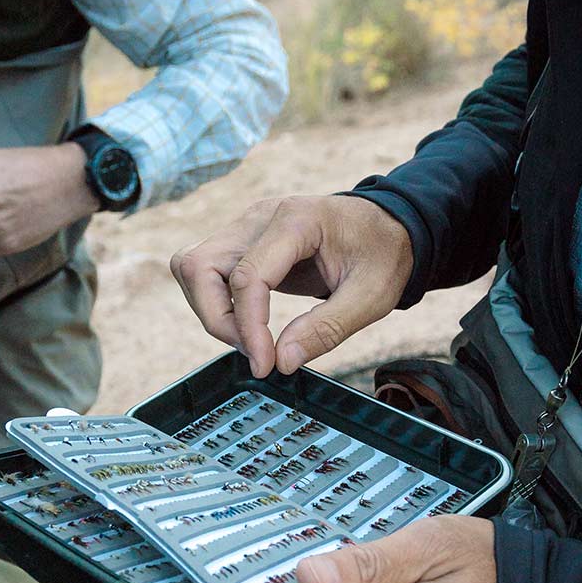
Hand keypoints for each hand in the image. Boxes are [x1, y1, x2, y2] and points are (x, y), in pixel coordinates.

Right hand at [170, 195, 412, 377]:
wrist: (388, 226)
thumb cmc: (383, 255)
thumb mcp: (373, 296)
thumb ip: (327, 328)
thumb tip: (282, 362)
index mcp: (296, 220)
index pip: (246, 276)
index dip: (248, 327)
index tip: (266, 366)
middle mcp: (260, 216)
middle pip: (199, 266)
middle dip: (217, 320)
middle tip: (256, 354)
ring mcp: (246, 225)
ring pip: (193, 267)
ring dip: (210, 311)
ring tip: (252, 340)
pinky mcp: (242, 240)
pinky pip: (206, 271)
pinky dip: (216, 302)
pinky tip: (249, 324)